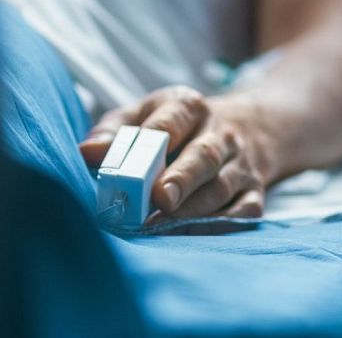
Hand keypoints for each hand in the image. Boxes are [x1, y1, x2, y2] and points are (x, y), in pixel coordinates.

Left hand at [79, 86, 276, 225]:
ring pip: (221, 187)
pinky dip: (219, 225)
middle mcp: (220, 133)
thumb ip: (113, 131)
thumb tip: (86, 152)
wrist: (248, 127)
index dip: (155, 140)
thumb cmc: (176, 126)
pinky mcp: (254, 191)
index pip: (172, 121)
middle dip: (181, 178)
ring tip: (163, 225)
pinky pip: (243, 212)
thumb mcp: (143, 114)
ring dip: (193, 209)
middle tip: (160, 199)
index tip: (137, 165)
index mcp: (188, 107)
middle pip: (202, 156)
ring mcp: (240, 163)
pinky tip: (191, 235)